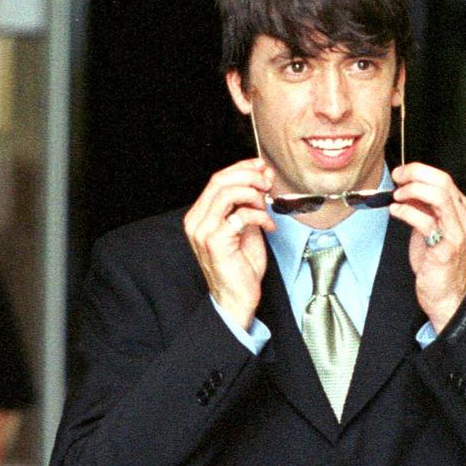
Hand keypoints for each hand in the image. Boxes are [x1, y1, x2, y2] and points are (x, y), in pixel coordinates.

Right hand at [183, 158, 275, 330]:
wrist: (237, 297)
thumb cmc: (240, 266)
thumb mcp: (246, 226)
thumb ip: (250, 203)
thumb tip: (262, 175)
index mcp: (200, 215)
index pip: (218, 179)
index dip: (242, 168)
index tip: (262, 167)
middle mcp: (196, 221)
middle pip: (220, 181)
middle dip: (249, 177)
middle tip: (268, 183)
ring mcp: (203, 231)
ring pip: (228, 193)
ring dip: (254, 194)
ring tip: (267, 206)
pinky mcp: (215, 241)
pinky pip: (240, 215)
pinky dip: (260, 216)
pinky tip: (268, 226)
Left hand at [390, 162, 465, 333]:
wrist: (446, 297)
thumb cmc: (438, 266)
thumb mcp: (430, 231)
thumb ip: (423, 210)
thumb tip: (406, 192)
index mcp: (462, 212)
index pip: (443, 179)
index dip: (420, 171)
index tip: (402, 173)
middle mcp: (463, 219)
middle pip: (442, 181)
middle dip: (415, 174)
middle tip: (398, 178)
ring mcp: (457, 233)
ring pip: (438, 196)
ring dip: (412, 191)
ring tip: (397, 196)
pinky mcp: (445, 248)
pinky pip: (425, 220)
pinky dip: (406, 211)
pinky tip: (396, 212)